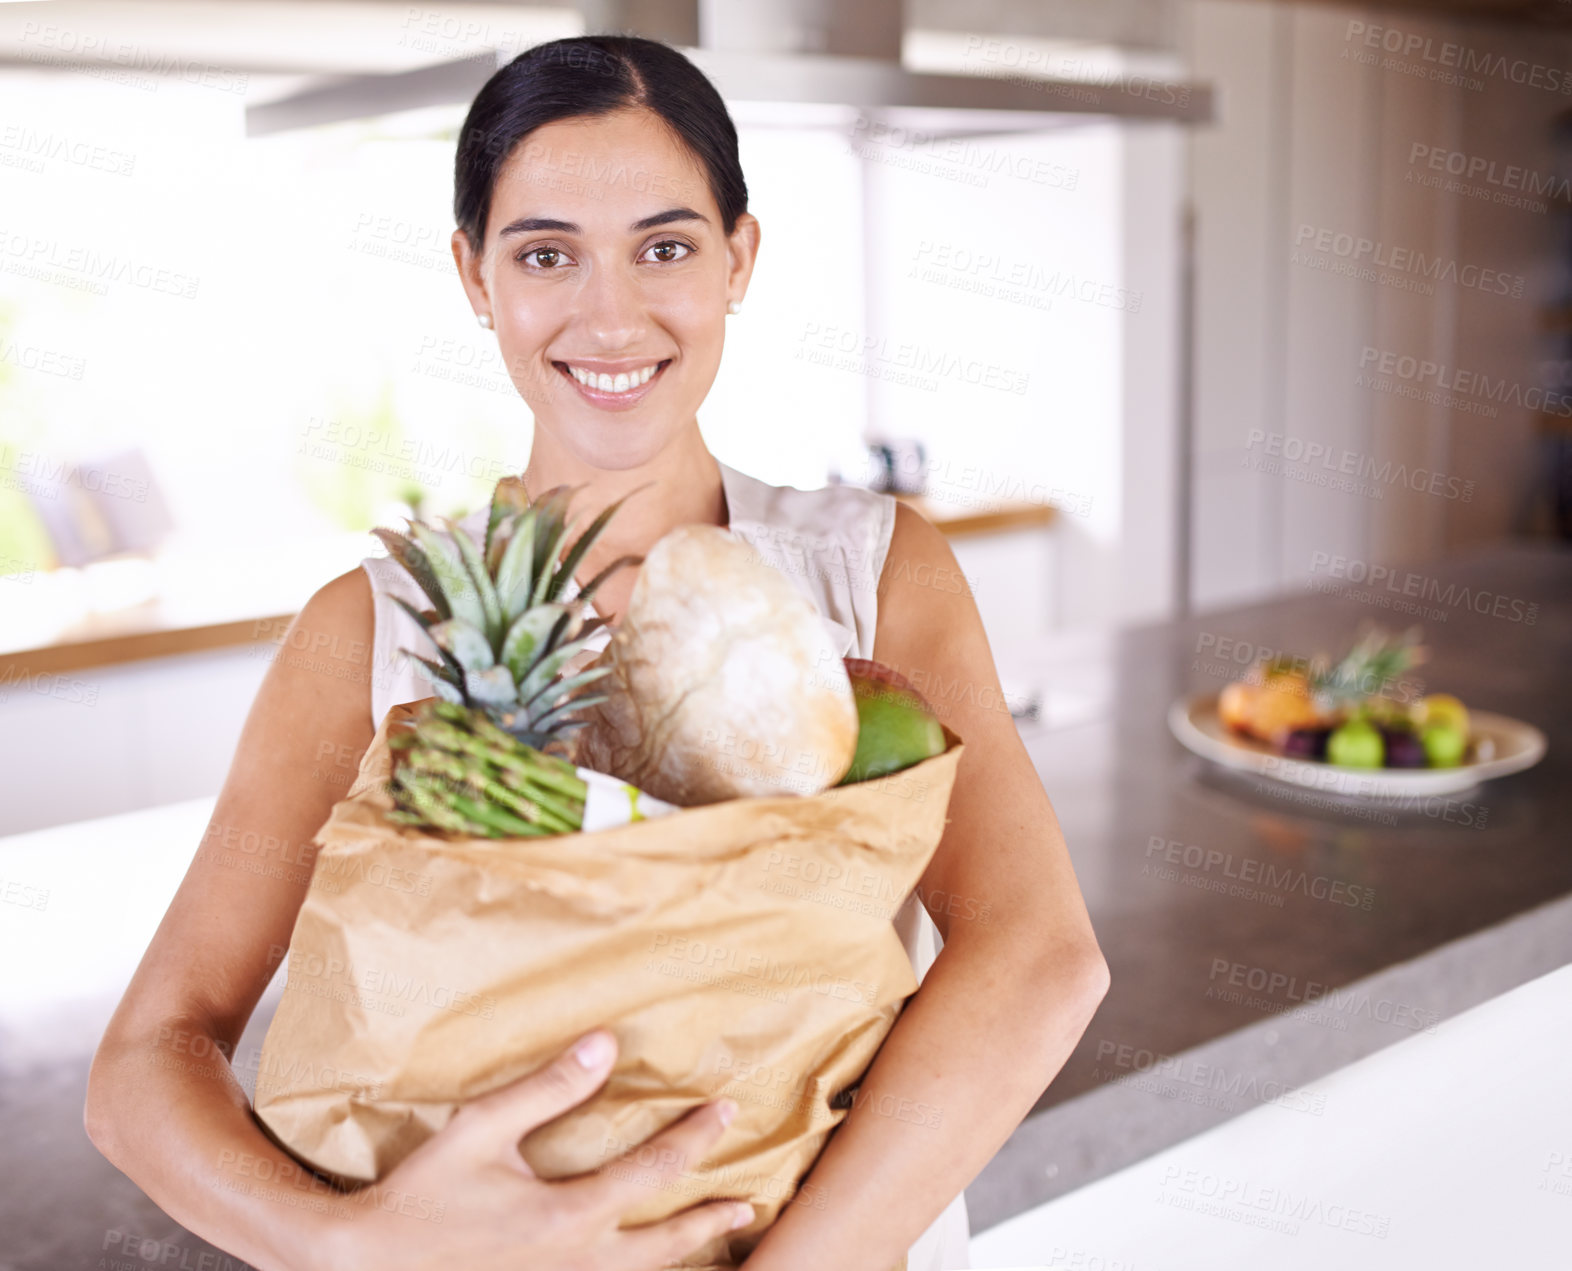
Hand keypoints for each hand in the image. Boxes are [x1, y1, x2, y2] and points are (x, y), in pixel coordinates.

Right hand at [318, 1030, 753, 1270]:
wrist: (368, 1268)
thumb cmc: (420, 1198)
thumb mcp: (480, 1131)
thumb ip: (547, 1088)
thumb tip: (605, 1044)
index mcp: (567, 1215)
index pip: (654, 1173)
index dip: (695, 1139)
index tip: (724, 1112)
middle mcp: (577, 1263)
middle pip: (667, 1245)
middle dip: (710, 1220)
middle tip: (745, 1201)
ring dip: (682, 1257)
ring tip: (713, 1240)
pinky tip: (640, 1263)